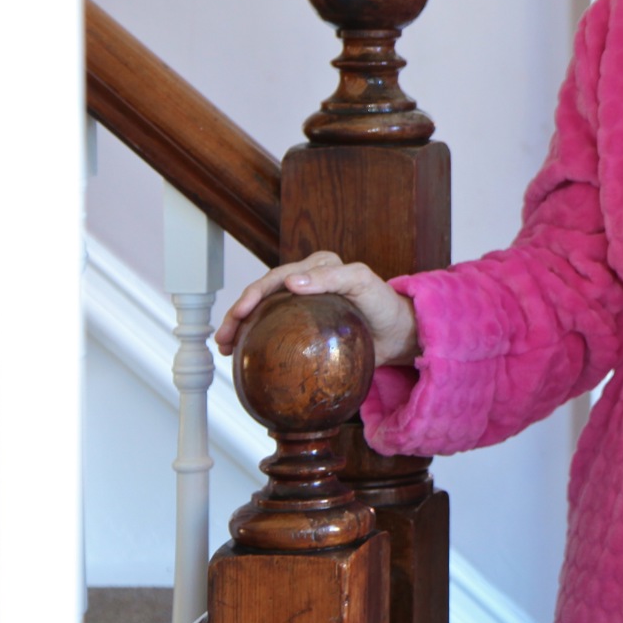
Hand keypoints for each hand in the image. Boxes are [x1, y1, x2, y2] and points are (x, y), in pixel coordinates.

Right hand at [213, 250, 420, 366]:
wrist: (398, 334)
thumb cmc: (384, 305)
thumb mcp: (363, 283)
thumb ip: (333, 278)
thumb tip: (292, 282)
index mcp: (318, 267)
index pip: (276, 278)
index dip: (253, 294)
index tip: (240, 313)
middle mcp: (307, 283)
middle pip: (262, 296)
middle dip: (237, 313)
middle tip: (225, 336)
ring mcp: (303, 306)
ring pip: (263, 314)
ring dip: (240, 328)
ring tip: (226, 347)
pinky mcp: (304, 327)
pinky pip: (275, 331)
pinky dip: (256, 340)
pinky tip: (243, 355)